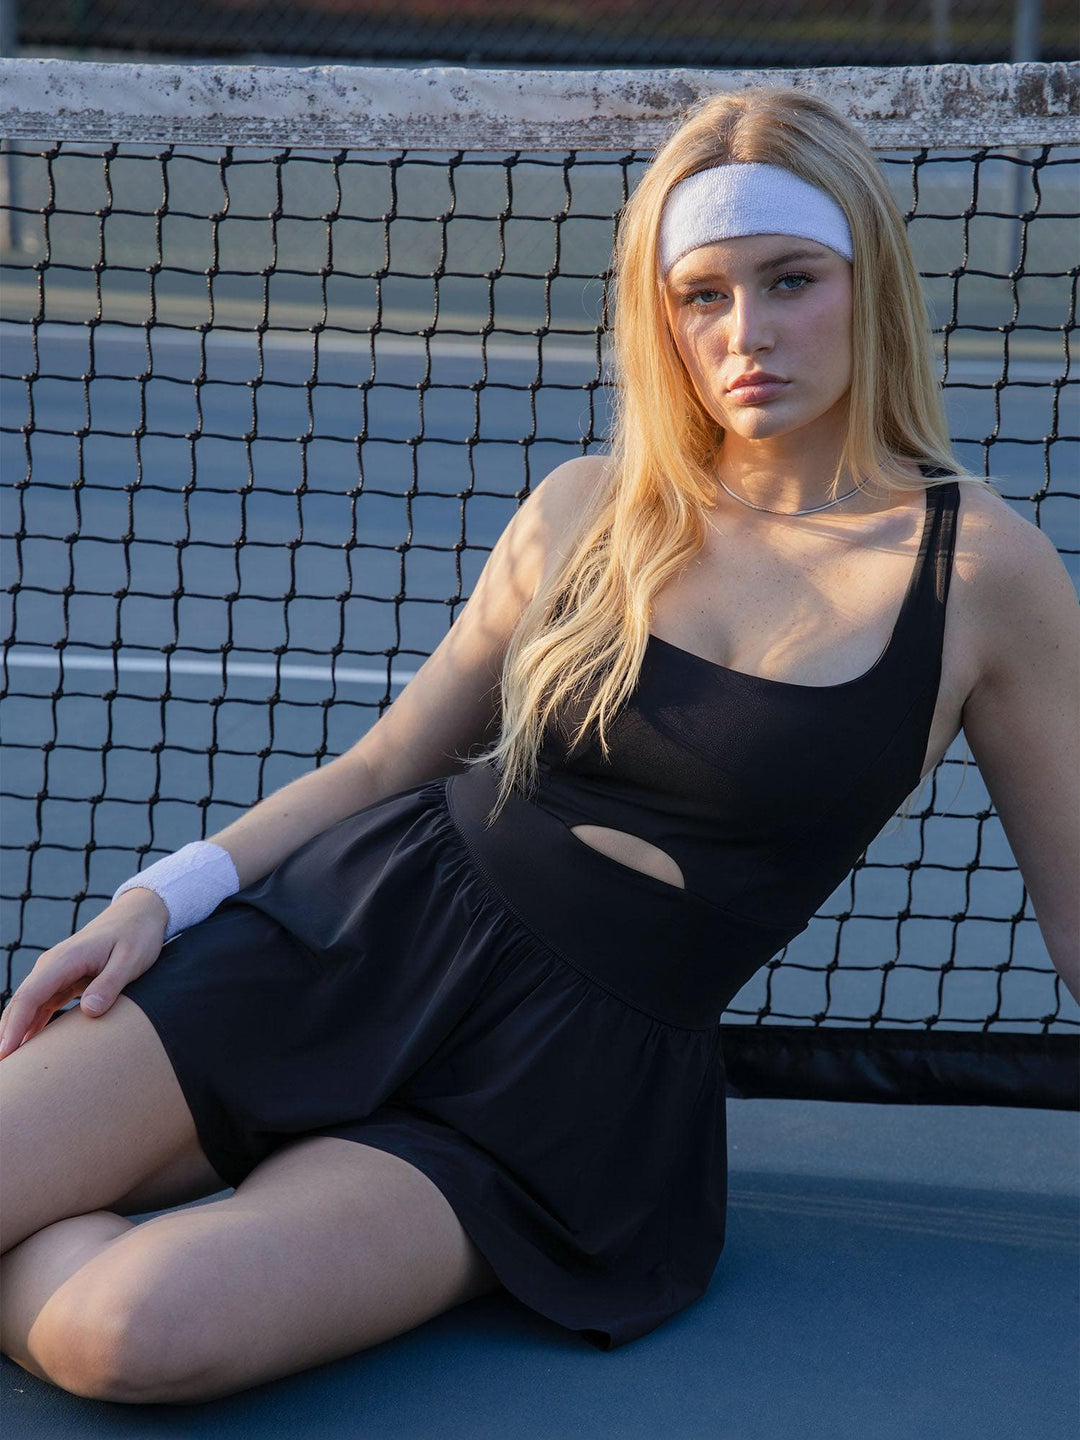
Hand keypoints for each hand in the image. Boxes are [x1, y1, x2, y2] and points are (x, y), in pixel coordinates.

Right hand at [0, 888, 169, 1058]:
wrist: (139, 914)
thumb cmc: (137, 935)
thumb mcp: (131, 959)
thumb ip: (110, 984)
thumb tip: (89, 1011)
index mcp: (65, 959)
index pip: (30, 996)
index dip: (15, 1026)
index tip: (6, 1053)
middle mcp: (52, 966)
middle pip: (20, 1004)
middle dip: (6, 1035)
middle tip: (5, 1069)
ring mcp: (55, 973)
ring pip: (27, 1007)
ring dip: (15, 1033)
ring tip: (13, 1066)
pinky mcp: (63, 980)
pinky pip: (40, 1006)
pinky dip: (30, 1025)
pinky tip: (26, 1048)